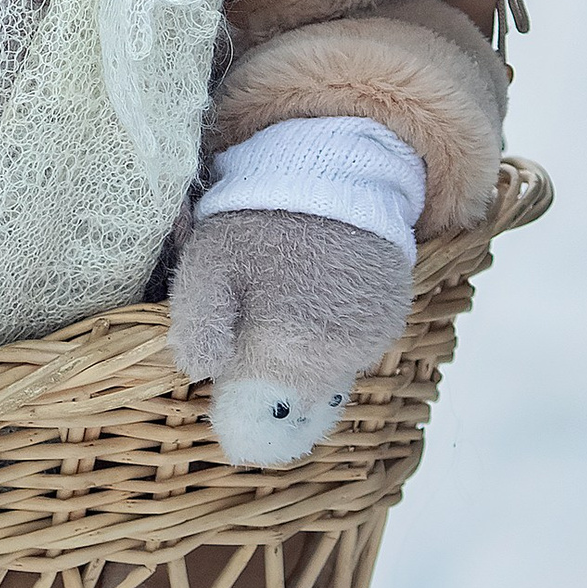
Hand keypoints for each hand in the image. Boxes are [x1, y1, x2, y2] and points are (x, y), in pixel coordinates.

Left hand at [168, 206, 413, 469]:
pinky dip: (328, 344)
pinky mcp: (390, 325)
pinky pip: (351, 356)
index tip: (219, 377)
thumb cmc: (260, 219)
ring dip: (296, 366)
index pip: (252, 416)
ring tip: (281, 309)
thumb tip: (196, 373)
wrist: (334, 171)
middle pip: (287, 402)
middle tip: (245, 329)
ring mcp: (371, 343)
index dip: (229, 404)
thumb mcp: (208, 261)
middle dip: (261, 381)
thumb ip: (195, 323)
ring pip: (321, 383)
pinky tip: (312, 304)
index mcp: (286, 347)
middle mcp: (338, 357)